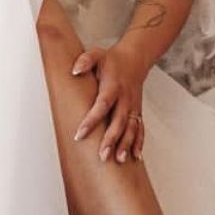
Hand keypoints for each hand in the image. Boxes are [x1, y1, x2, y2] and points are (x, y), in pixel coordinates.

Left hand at [70, 44, 148, 163]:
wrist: (135, 59)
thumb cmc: (111, 60)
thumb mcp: (96, 54)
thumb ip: (85, 61)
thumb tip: (74, 70)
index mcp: (113, 86)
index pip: (102, 105)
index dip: (91, 120)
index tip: (79, 134)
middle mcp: (125, 99)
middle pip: (118, 122)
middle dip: (111, 140)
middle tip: (102, 156)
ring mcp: (133, 106)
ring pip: (131, 128)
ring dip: (125, 145)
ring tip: (118, 160)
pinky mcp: (138, 111)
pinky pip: (140, 129)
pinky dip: (139, 143)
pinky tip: (136, 157)